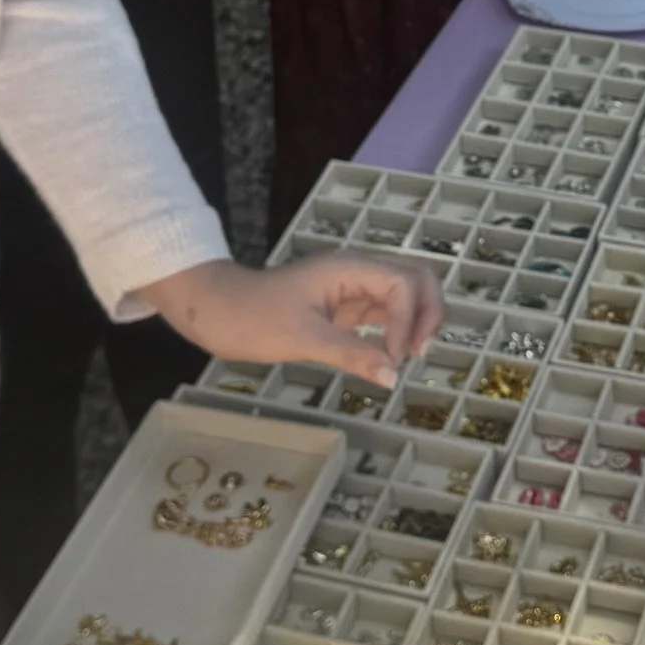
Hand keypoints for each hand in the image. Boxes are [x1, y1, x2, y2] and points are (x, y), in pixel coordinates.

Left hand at [156, 253, 445, 385]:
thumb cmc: (252, 319)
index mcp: (349, 268)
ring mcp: (352, 287)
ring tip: (413, 355)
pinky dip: (398, 328)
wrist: (216, 311)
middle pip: (416, 277)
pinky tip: (394, 354)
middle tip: (420, 353)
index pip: (402, 283)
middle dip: (428, 311)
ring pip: (405, 293)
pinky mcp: (345, 305)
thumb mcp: (302, 339)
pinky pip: (385, 310)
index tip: (395, 358)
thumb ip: (352, 354)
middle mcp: (357, 271)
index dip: (408, 320)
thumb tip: (393, 376)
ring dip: (417, 319)